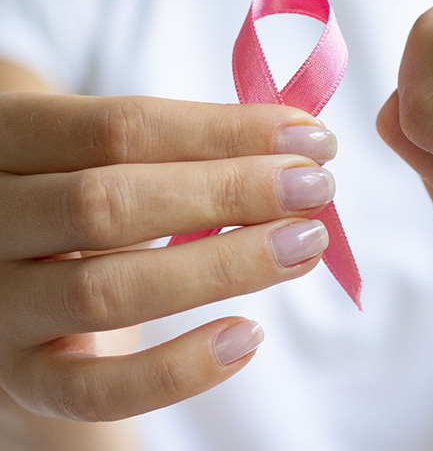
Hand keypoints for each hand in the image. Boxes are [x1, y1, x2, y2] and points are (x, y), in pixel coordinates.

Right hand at [0, 92, 336, 421]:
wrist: (18, 280)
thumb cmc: (83, 196)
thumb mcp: (111, 155)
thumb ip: (184, 148)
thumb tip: (299, 147)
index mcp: (10, 140)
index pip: (118, 126)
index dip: (224, 130)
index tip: (310, 138)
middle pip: (110, 202)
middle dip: (232, 192)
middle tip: (317, 188)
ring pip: (108, 289)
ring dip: (226, 266)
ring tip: (306, 245)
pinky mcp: (24, 379)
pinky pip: (96, 391)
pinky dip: (178, 370)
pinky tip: (250, 338)